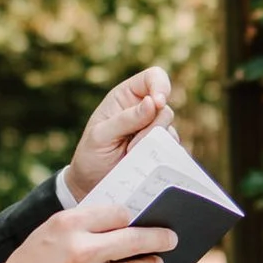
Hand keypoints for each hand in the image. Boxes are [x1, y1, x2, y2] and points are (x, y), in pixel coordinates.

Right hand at [0, 203, 179, 262]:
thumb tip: (124, 221)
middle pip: (137, 240)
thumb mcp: (47, 234)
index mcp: (68, 226)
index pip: (118, 212)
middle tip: (171, 238)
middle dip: (160, 239)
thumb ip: (81, 225)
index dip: (131, 216)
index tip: (140, 219)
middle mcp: (83, 252)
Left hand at [63, 67, 173, 202]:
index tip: (158, 102)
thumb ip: (126, 119)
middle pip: (165, 107)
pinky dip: (160, 155)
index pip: (152, 77)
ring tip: (130, 155)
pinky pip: (172, 147)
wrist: (92, 184)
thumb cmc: (91, 155)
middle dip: (151, 127)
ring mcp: (152, 130)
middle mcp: (142, 109)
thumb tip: (153, 102)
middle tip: (131, 146)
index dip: (160, 85)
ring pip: (170, 129)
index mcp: (125, 97)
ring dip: (152, 144)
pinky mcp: (159, 148)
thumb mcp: (101, 136)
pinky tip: (143, 162)